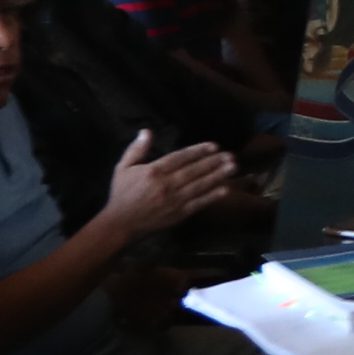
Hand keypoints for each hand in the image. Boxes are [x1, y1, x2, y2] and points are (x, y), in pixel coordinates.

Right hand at [102, 128, 242, 237]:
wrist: (120, 223)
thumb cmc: (122, 193)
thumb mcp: (123, 167)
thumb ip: (136, 149)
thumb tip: (147, 131)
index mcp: (154, 171)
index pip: (180, 158)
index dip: (198, 151)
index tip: (214, 146)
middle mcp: (166, 185)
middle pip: (194, 171)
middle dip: (214, 162)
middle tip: (230, 155)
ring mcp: (174, 201)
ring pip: (199, 186)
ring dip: (218, 176)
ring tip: (233, 168)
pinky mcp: (178, 214)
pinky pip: (198, 204)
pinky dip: (212, 197)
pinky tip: (225, 190)